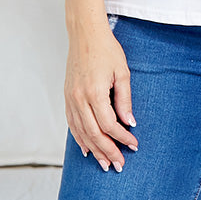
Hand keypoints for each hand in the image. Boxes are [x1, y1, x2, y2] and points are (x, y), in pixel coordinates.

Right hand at [64, 20, 137, 172]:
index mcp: (95, 92)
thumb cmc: (106, 50)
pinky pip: (72, 124)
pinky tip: (87, 149)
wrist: (84, 34)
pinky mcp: (67, 97)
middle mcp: (79, 98)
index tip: (133, 145)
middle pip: (94, 134)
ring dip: (94, 150)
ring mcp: (71, 98)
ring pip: (81, 132)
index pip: (109, 125)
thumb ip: (125, 100)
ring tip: (104, 163)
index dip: (122, 137)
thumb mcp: (122, 72)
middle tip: (119, 165)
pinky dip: (79, 138)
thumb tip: (129, 123)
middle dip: (108, 151)